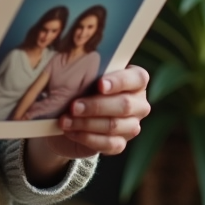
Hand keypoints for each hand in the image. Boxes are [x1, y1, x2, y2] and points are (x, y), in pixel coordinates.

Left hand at [24, 66, 149, 183]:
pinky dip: (87, 138)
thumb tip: (80, 60)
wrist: (67, 115)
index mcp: (135, 79)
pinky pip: (109, 144)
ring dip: (87, 123)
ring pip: (114, 125)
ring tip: (65, 120)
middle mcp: (138, 103)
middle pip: (125, 105)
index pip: (137, 78)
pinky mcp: (120, 144)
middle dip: (96, 106)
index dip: (119, 81)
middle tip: (73, 106)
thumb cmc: (78, 86)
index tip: (99, 84)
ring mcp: (132, 125)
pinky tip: (71, 132)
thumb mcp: (81, 72)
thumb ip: (87, 66)